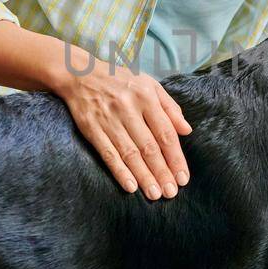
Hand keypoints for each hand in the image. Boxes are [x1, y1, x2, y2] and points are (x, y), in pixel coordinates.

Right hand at [56, 59, 191, 199]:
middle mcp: (128, 108)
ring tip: (154, 194)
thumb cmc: (121, 81)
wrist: (80, 74)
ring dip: (144, 176)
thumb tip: (187, 130)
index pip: (165, 133)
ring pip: (130, 153)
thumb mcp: (150, 85)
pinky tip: (130, 186)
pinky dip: (119, 171)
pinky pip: (108, 153)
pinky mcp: (91, 128)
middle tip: (171, 192)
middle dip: (162, 172)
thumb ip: (170, 107)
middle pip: (149, 147)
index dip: (175, 157)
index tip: (183, 177)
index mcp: (146, 97)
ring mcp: (109, 119)